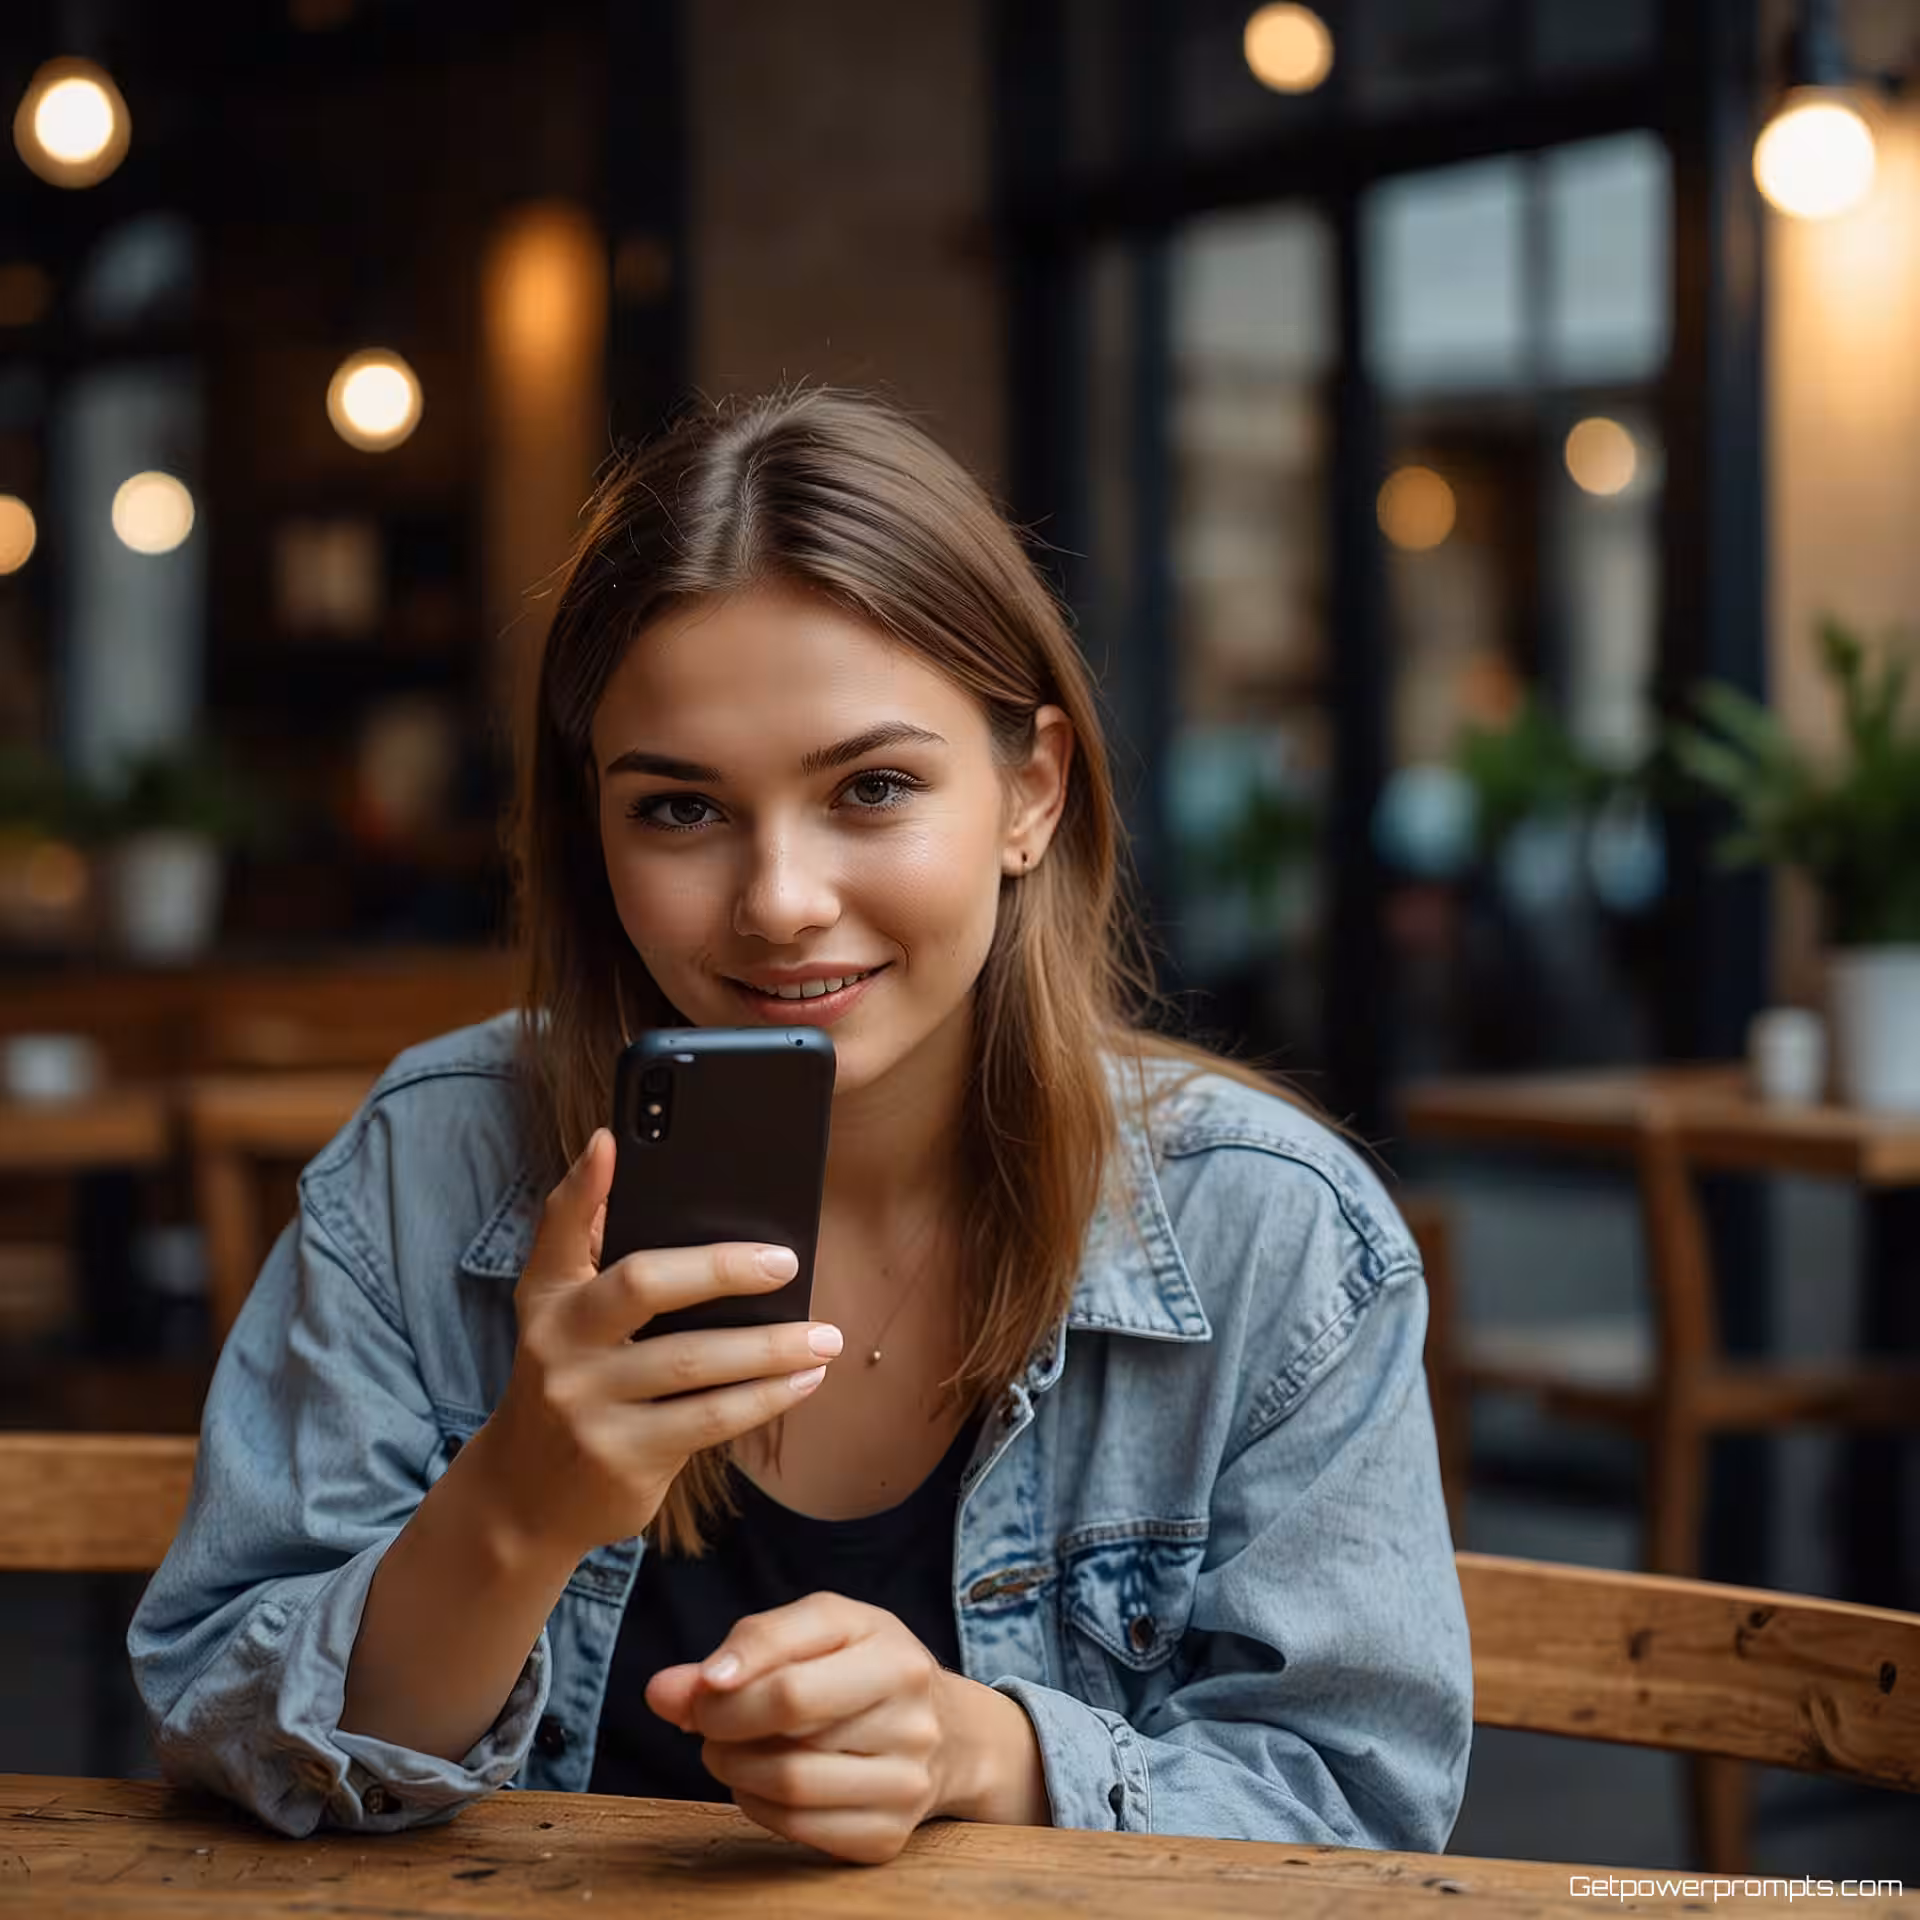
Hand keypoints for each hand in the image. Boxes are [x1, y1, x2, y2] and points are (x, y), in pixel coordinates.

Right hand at [467, 1129, 842, 1562]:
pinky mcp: (622, 1457)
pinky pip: (709, 1419)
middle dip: (723, 1268)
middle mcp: (557, 1345)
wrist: (525, 1495)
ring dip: (771, 1348)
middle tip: (787, 1261)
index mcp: (548, 1297)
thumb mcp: (560, 1317)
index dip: (581, 1183)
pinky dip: (766, 1398)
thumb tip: (622, 1161)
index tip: (612, 1139)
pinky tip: (804, 1381)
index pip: (558, 1228)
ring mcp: (587, 1405)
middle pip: (644, 1285)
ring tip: (824, 1337)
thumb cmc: (568, 1381)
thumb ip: (590, 1247)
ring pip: (694, 1362)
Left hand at [646, 1593, 1049, 1863]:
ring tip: (728, 1748)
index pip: (792, 1675)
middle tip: (707, 1719)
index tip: (701, 1685)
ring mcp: (905, 1784)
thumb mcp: (822, 1630)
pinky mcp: (889, 1836)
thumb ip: (747, 1646)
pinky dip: (759, 1806)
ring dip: (734, 1767)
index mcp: (894, 1654)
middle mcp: (912, 1719)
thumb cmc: (865, 1668)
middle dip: (724, 1721)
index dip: (730, 1679)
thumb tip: (663, 1692)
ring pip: (788, 1784)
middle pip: (786, 1725)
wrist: (949, 1735)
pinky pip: (799, 1829)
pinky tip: (760, 1782)